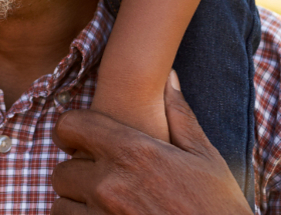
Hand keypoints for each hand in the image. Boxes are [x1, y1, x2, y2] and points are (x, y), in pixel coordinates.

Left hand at [50, 73, 250, 214]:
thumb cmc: (219, 208)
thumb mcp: (205, 159)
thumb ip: (179, 116)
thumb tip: (168, 77)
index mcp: (133, 152)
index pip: (70, 126)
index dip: (70, 132)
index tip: (78, 141)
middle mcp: (111, 183)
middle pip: (62, 170)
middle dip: (77, 175)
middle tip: (99, 181)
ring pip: (61, 202)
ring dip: (76, 203)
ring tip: (102, 205)